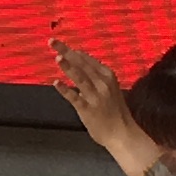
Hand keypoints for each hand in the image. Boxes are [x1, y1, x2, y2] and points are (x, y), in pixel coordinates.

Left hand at [51, 38, 154, 175]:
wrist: (123, 133)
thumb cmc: (114, 110)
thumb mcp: (108, 87)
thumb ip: (94, 75)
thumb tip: (78, 59)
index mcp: (107, 75)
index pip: (87, 59)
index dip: (72, 51)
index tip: (59, 44)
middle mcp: (102, 83)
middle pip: (81, 64)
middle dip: (66, 51)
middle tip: (52, 41)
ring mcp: (95, 96)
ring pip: (79, 78)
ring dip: (68, 66)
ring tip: (57, 57)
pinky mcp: (88, 110)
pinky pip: (75, 98)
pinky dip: (65, 90)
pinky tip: (56, 83)